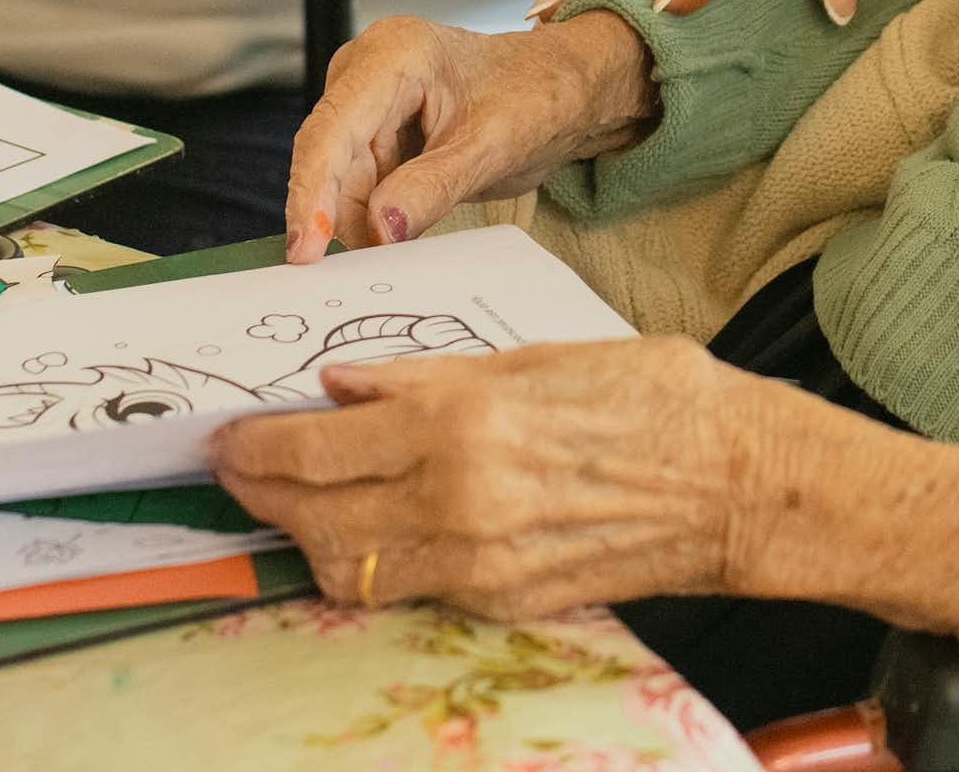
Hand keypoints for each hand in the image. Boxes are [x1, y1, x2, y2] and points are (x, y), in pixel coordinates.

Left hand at [213, 337, 752, 619]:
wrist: (733, 481)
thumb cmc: (647, 394)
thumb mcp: (531, 356)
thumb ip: (426, 377)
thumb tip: (343, 387)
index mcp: (460, 418)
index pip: (317, 447)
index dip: (257, 447)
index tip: (225, 438)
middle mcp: (456, 497)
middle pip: (315, 515)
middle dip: (262, 494)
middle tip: (237, 470)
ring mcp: (476, 562)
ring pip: (347, 566)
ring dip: (307, 535)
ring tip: (292, 502)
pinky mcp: (500, 601)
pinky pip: (406, 586)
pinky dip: (368, 559)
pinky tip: (366, 526)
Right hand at [285, 10, 654, 257]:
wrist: (563, 88)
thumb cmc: (536, 96)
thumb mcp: (492, 148)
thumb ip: (432, 187)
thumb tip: (377, 231)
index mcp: (395, 54)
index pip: (333, 129)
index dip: (312, 193)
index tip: (306, 251)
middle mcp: (368, 69)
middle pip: (328, 158)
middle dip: (336, 217)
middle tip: (358, 274)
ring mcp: (367, 100)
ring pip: (338, 179)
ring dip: (358, 222)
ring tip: (396, 248)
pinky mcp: (374, 129)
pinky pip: (356, 184)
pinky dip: (371, 216)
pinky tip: (393, 236)